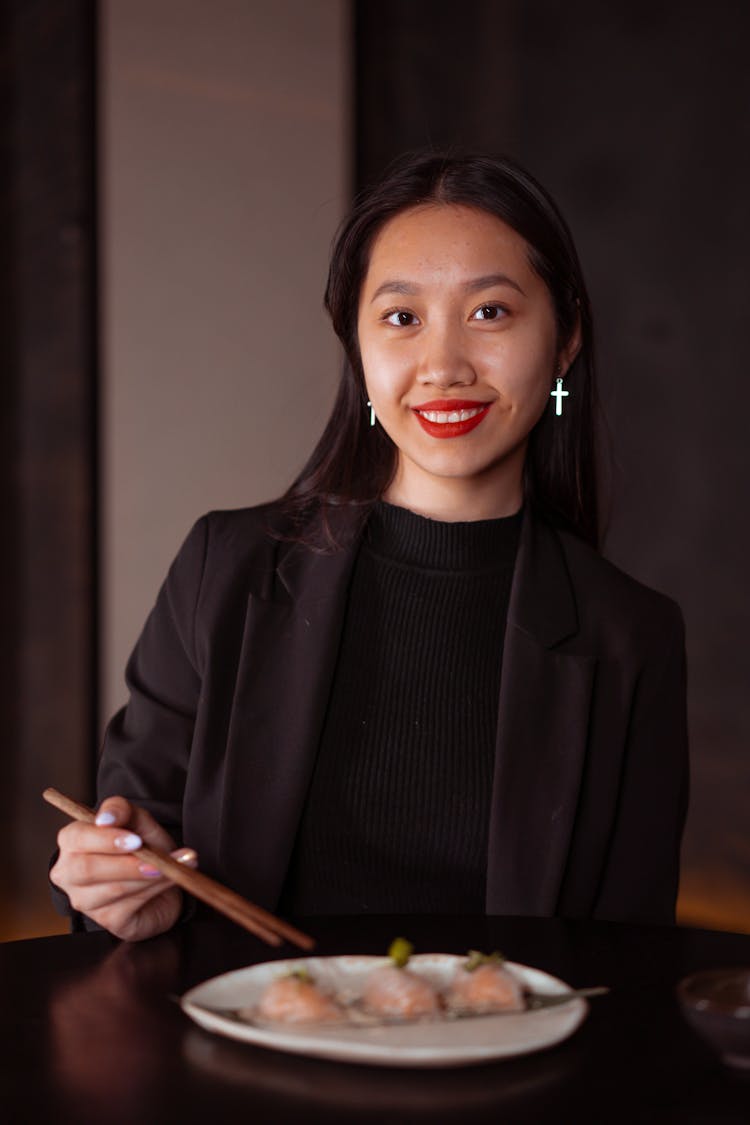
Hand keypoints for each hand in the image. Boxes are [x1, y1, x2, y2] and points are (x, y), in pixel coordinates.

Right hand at [50, 796, 197, 941]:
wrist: (161, 879)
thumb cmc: (143, 846)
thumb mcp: (138, 821)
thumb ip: (122, 811)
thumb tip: (106, 818)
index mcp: (72, 840)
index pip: (77, 837)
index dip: (106, 839)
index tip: (135, 839)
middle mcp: (69, 872)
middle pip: (87, 869)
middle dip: (126, 864)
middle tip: (155, 860)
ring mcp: (84, 899)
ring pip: (113, 888)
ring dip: (147, 877)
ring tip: (170, 867)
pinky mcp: (106, 920)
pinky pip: (129, 905)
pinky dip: (153, 889)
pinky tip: (167, 880)